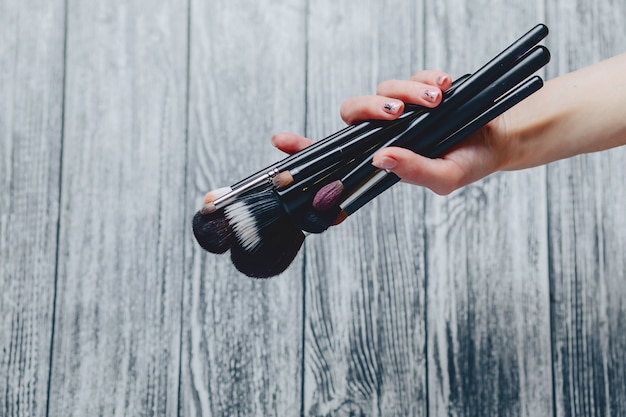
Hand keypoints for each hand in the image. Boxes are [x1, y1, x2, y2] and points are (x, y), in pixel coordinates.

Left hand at [272, 70, 510, 194]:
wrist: (498, 140)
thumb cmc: (466, 163)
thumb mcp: (444, 178)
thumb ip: (414, 171)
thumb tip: (381, 158)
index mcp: (380, 156)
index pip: (334, 153)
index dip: (306, 148)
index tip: (281, 141)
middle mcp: (384, 132)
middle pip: (352, 111)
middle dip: (369, 107)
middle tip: (396, 114)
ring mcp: (402, 109)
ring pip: (382, 89)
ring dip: (405, 91)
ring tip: (436, 100)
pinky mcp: (421, 88)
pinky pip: (414, 75)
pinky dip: (428, 78)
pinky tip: (446, 86)